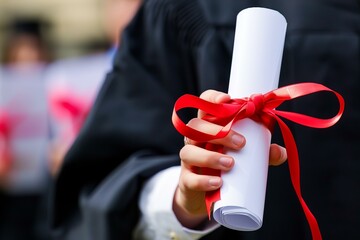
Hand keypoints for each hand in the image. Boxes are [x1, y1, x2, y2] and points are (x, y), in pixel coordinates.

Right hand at [173, 90, 286, 228]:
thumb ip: (263, 152)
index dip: (211, 98)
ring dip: (209, 156)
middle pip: (196, 126)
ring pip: (188, 152)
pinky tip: (217, 183)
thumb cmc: (229, 166)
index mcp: (208, 126)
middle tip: (241, 143)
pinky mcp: (186, 180)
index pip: (204, 105)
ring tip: (230, 164)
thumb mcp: (246, 156)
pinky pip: (188, 179)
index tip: (227, 100)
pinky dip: (202, 180)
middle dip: (218, 132)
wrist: (210, 195)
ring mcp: (188, 160)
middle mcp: (194, 139)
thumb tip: (280, 151)